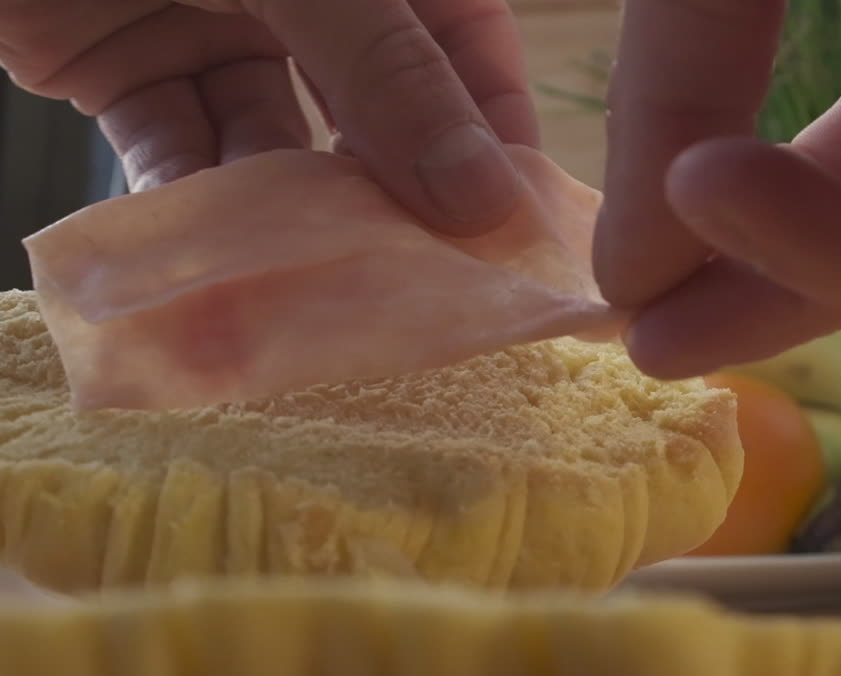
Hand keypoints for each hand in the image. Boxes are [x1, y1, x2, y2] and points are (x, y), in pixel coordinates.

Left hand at [0, 0, 534, 234]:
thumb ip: (386, 71)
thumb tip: (483, 197)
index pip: (464, 44)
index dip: (493, 131)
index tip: (510, 228)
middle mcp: (307, 0)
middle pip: (374, 110)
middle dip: (390, 194)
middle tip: (415, 282)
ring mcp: (219, 28)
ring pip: (276, 144)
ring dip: (284, 213)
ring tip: (308, 283)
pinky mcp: (130, 67)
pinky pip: (175, 147)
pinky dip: (185, 200)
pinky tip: (206, 253)